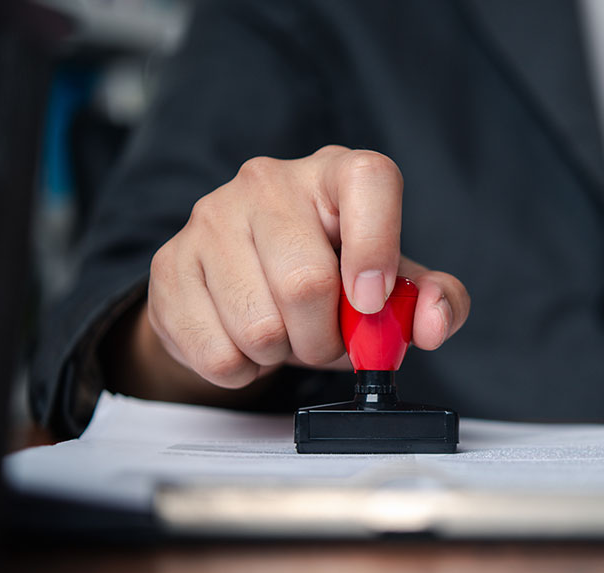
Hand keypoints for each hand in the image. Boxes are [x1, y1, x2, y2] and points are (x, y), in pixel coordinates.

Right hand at [106, 146, 468, 401]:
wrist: (242, 287)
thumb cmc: (330, 279)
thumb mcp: (393, 288)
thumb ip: (434, 301)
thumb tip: (434, 323)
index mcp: (335, 174)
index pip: (369, 181)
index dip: (378, 247)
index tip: (370, 301)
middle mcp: (269, 183)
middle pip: (306, 283)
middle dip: (325, 339)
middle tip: (324, 340)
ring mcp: (210, 218)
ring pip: (259, 327)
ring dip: (282, 355)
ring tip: (283, 333)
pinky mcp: (169, 265)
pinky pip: (217, 353)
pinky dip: (243, 368)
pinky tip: (245, 340)